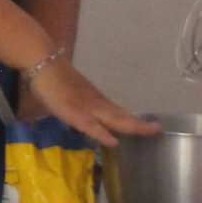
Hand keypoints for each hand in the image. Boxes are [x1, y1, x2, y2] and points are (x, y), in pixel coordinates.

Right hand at [26, 54, 159, 150]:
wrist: (42, 61)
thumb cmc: (52, 79)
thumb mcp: (70, 97)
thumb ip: (79, 109)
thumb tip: (83, 120)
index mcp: (95, 101)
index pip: (119, 114)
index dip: (135, 121)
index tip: (152, 126)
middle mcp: (96, 103)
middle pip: (122, 116)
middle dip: (140, 124)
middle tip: (159, 129)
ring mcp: (86, 106)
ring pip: (112, 119)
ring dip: (131, 126)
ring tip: (148, 131)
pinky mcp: (72, 110)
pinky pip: (89, 125)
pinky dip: (101, 133)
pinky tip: (113, 141)